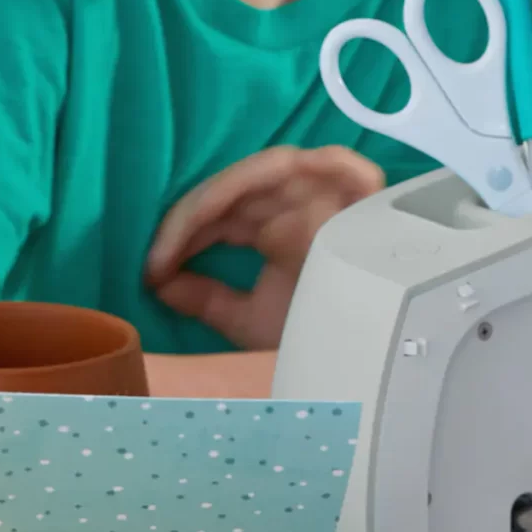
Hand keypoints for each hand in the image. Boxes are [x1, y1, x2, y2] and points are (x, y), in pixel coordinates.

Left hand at [145, 147, 383, 348]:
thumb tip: (157, 282)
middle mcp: (302, 207)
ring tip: (187, 231)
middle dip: (192, 218)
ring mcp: (334, 196)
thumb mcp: (253, 323)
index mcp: (277, 231)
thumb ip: (207, 300)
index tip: (151, 271)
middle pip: (238, 190)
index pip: (220, 214)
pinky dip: (294, 169)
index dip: (181, 235)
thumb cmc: (322, 343)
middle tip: (161, 256)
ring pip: (270, 171)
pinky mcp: (368, 194)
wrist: (380, 368)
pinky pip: (336, 162)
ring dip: (222, 196)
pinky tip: (245, 193)